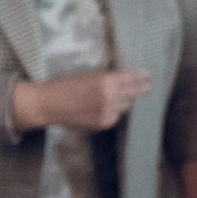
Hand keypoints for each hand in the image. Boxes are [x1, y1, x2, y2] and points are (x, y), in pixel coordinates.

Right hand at [12, 68, 151, 131]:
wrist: (48, 104)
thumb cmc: (64, 84)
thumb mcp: (87, 74)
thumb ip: (107, 76)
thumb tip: (125, 77)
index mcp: (106, 81)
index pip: (132, 78)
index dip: (142, 77)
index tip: (149, 76)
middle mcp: (110, 97)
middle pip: (134, 93)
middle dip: (142, 89)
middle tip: (148, 86)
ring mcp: (108, 112)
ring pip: (125, 105)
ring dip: (122, 101)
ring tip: (109, 97)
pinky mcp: (103, 123)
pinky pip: (115, 116)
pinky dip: (111, 111)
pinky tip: (98, 108)